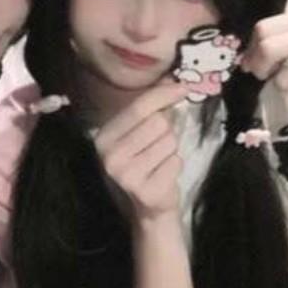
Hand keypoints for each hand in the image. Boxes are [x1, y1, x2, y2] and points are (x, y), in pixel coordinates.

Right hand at [93, 81, 190, 225]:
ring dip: (172, 150)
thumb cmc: (146, 164)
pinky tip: (162, 176)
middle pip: (158, 123)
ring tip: (159, 163)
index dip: (164, 94)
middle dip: (167, 131)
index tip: (183, 88)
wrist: (147, 208)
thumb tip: (171, 79)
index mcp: (104, 137)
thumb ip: (151, 107)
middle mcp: (110, 155)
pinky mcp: (145, 191)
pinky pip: (175, 162)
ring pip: (169, 142)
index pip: (139, 107)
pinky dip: (175, 166)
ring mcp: (125, 175)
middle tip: (158, 146)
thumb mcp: (140, 133)